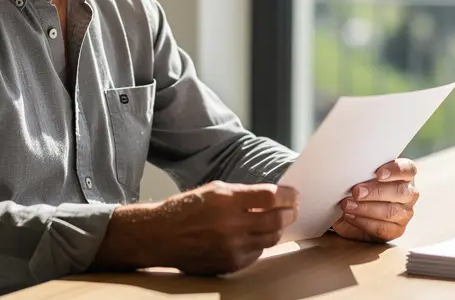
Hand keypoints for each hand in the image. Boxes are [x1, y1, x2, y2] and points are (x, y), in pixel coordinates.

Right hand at [93, 181, 298, 274]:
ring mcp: (231, 247)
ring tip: (277, 221)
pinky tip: (255, 235)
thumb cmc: (186, 209)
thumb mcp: (214, 190)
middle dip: (289, 213)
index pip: (270, 196)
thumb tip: (273, 197)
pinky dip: (261, 242)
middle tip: (292, 209)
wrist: (161, 236)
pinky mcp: (230, 264)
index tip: (293, 194)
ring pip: (271, 238)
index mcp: (226, 200)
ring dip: (278, 228)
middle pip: (276, 219)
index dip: (287, 195)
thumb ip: (244, 194)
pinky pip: (257, 253)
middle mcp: (230, 225)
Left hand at [331, 158, 417, 242]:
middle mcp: (408, 194)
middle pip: (400, 192)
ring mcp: (404, 213)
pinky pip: (382, 228)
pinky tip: (350, 216)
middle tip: (356, 192)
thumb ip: (363, 172)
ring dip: (366, 208)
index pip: (408, 169)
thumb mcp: (363, 176)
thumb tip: (348, 170)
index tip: (379, 173)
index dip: (396, 170)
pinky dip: (363, 222)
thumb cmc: (363, 187)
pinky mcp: (396, 230)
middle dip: (376, 192)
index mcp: (405, 175)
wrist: (357, 209)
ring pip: (391, 211)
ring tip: (348, 205)